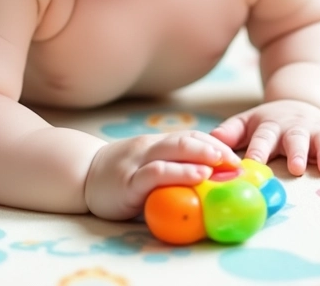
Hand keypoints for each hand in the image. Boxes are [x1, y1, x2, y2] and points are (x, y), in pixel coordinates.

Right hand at [84, 130, 239, 220]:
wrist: (82, 174)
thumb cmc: (120, 173)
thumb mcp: (147, 163)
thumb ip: (169, 165)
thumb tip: (208, 178)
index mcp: (156, 143)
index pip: (190, 137)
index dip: (215, 144)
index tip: (236, 155)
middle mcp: (149, 148)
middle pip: (186, 141)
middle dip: (214, 150)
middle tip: (236, 160)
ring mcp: (138, 163)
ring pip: (172, 153)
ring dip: (199, 157)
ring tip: (221, 164)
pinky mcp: (128, 182)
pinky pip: (154, 174)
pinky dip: (177, 173)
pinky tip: (195, 177)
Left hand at [211, 100, 319, 175]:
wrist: (298, 104)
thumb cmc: (267, 123)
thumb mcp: (247, 122)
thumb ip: (229, 131)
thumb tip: (211, 140)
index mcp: (268, 125)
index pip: (261, 138)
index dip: (257, 150)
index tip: (251, 164)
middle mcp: (293, 127)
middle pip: (293, 139)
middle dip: (294, 152)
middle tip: (296, 168)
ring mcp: (315, 130)